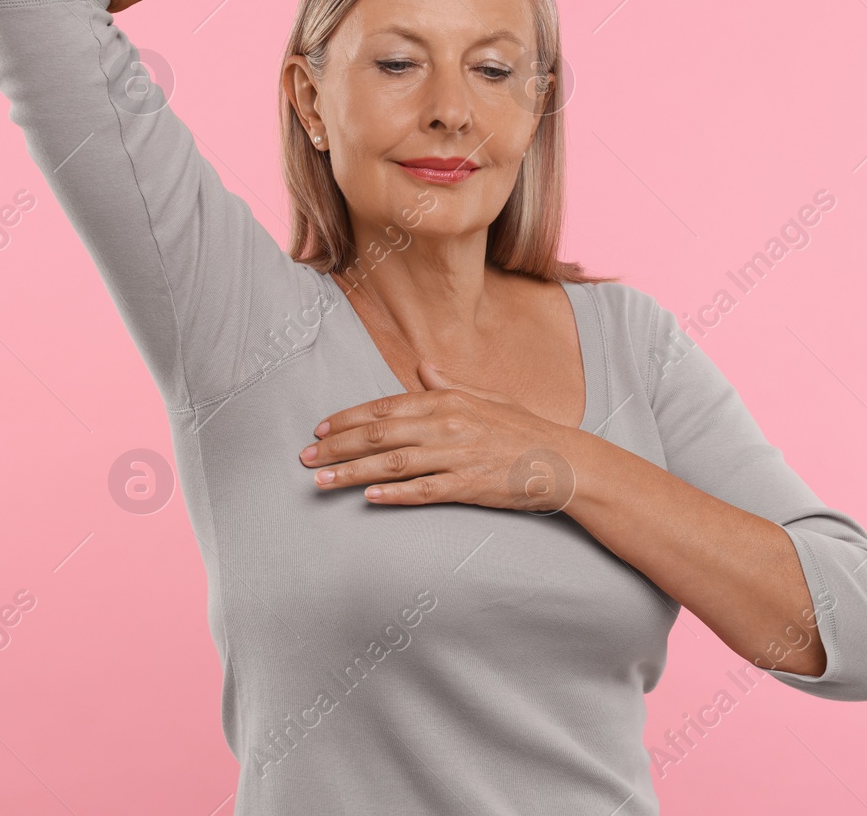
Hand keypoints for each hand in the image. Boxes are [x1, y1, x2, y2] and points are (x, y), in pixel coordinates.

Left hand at [300, 361, 578, 511]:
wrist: (561, 460)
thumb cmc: (524, 428)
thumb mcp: (487, 397)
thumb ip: (449, 385)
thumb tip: (423, 367)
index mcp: (448, 401)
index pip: (386, 407)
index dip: (349, 418)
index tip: (321, 429)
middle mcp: (447, 425)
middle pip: (380, 435)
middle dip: (337, 446)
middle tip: (306, 457)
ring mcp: (457, 456)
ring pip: (393, 464)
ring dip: (352, 473)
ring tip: (321, 481)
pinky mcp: (467, 485)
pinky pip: (423, 491)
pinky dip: (393, 495)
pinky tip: (368, 498)